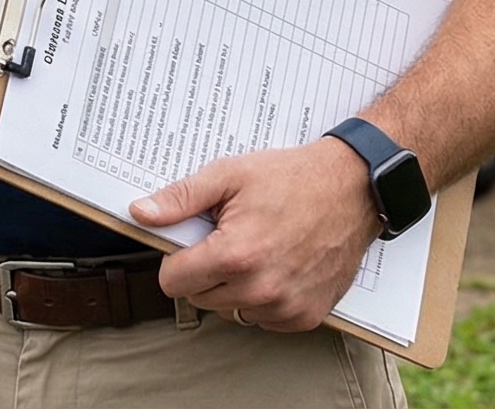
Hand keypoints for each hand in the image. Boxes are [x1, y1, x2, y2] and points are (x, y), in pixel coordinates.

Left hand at [136, 139, 381, 331]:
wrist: (353, 189)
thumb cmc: (291, 178)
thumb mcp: (229, 175)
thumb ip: (180, 198)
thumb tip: (141, 213)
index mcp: (234, 256)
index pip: (172, 282)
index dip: (175, 259)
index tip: (192, 241)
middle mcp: (259, 290)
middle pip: (199, 297)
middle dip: (204, 270)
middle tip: (229, 237)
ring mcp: (285, 307)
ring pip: (229, 311)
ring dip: (233, 288)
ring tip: (256, 249)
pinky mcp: (306, 317)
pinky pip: (263, 319)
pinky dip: (263, 299)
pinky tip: (277, 266)